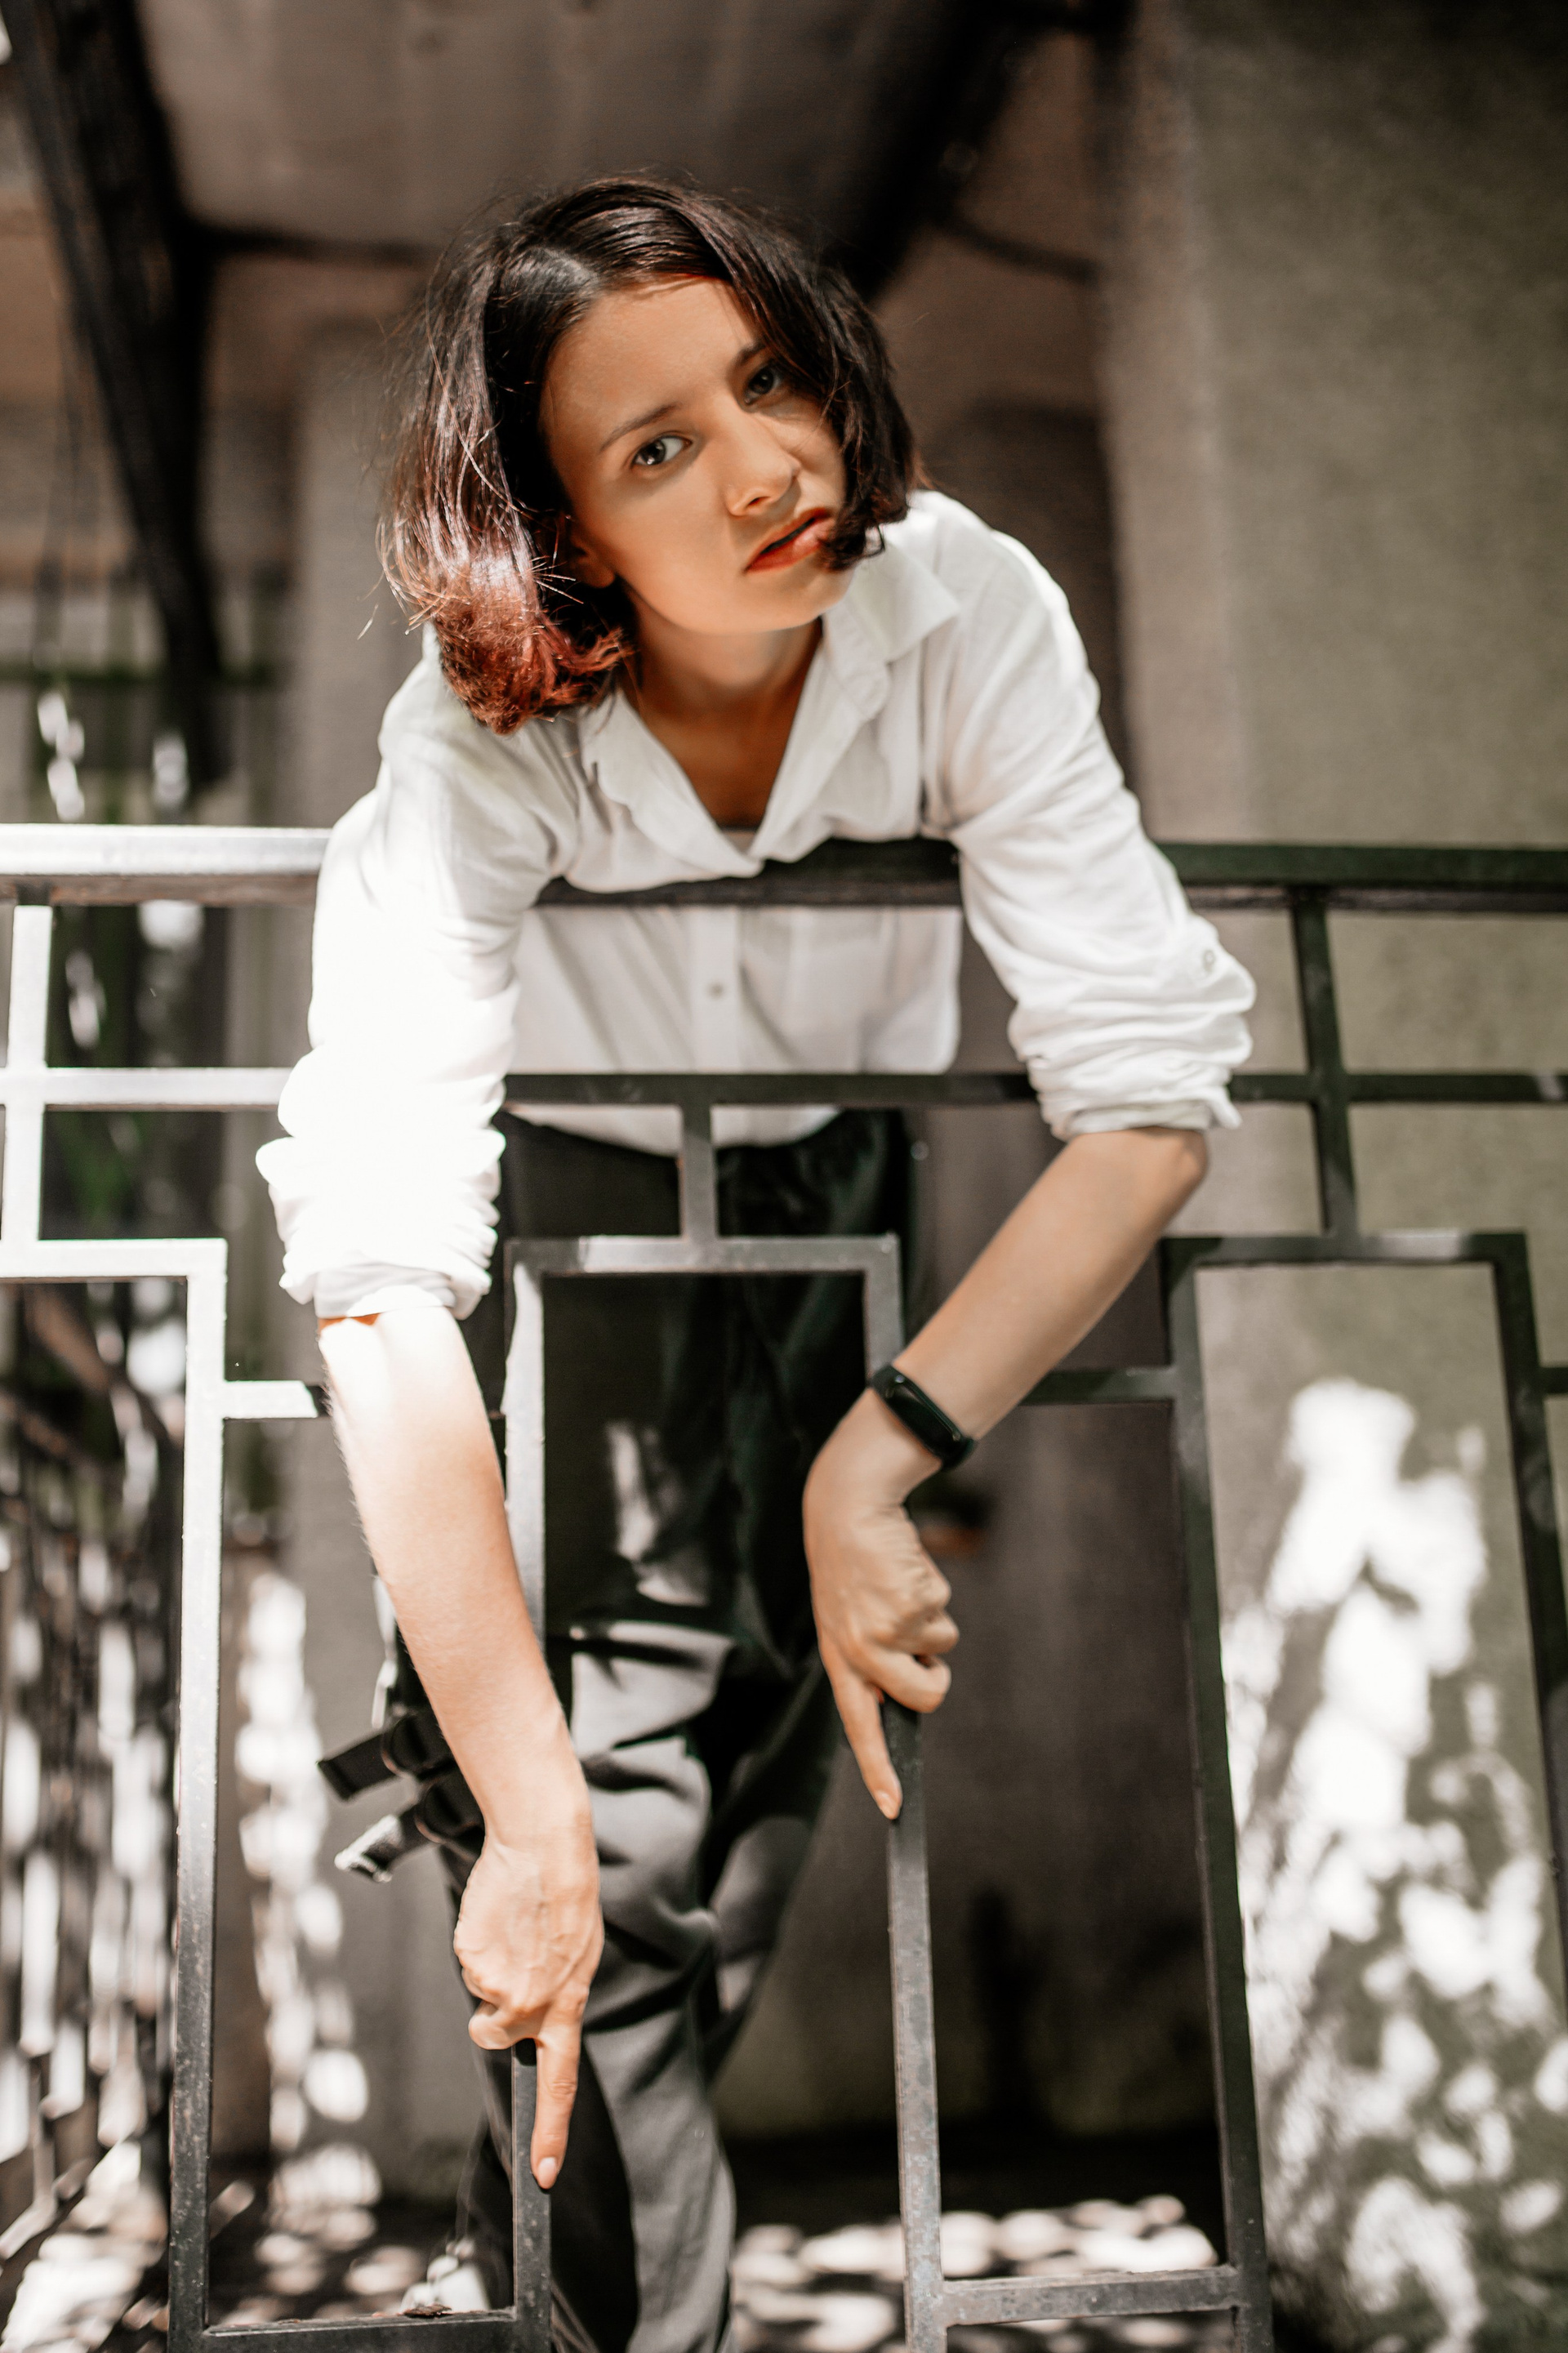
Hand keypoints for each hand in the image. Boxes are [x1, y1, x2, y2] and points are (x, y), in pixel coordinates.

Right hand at [452, 1778, 602, 2189]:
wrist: (544, 1848)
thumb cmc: (564, 1896)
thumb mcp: (578, 1954)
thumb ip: (556, 1995)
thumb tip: (531, 2018)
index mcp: (567, 2006)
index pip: (561, 2084)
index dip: (552, 2131)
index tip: (545, 2175)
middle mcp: (532, 2006)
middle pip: (493, 2034)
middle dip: (490, 2015)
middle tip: (511, 1963)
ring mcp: (498, 1984)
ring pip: (478, 1994)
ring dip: (488, 1967)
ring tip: (513, 1927)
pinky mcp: (471, 1959)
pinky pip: (466, 1961)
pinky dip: (477, 1940)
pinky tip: (499, 1914)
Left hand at [804, 1391, 958, 1819]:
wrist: (848, 1509)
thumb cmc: (851, 1567)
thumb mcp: (845, 1620)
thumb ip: (872, 1660)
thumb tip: (915, 1693)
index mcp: (840, 1660)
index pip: (859, 1726)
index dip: (878, 1768)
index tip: (894, 1807)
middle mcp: (862, 1652)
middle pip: (926, 1696)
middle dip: (937, 1678)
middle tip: (921, 1645)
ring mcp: (889, 1629)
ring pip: (943, 1648)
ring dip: (932, 1619)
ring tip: (898, 1585)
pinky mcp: (914, 1603)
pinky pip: (945, 1614)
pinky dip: (935, 1591)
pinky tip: (905, 1568)